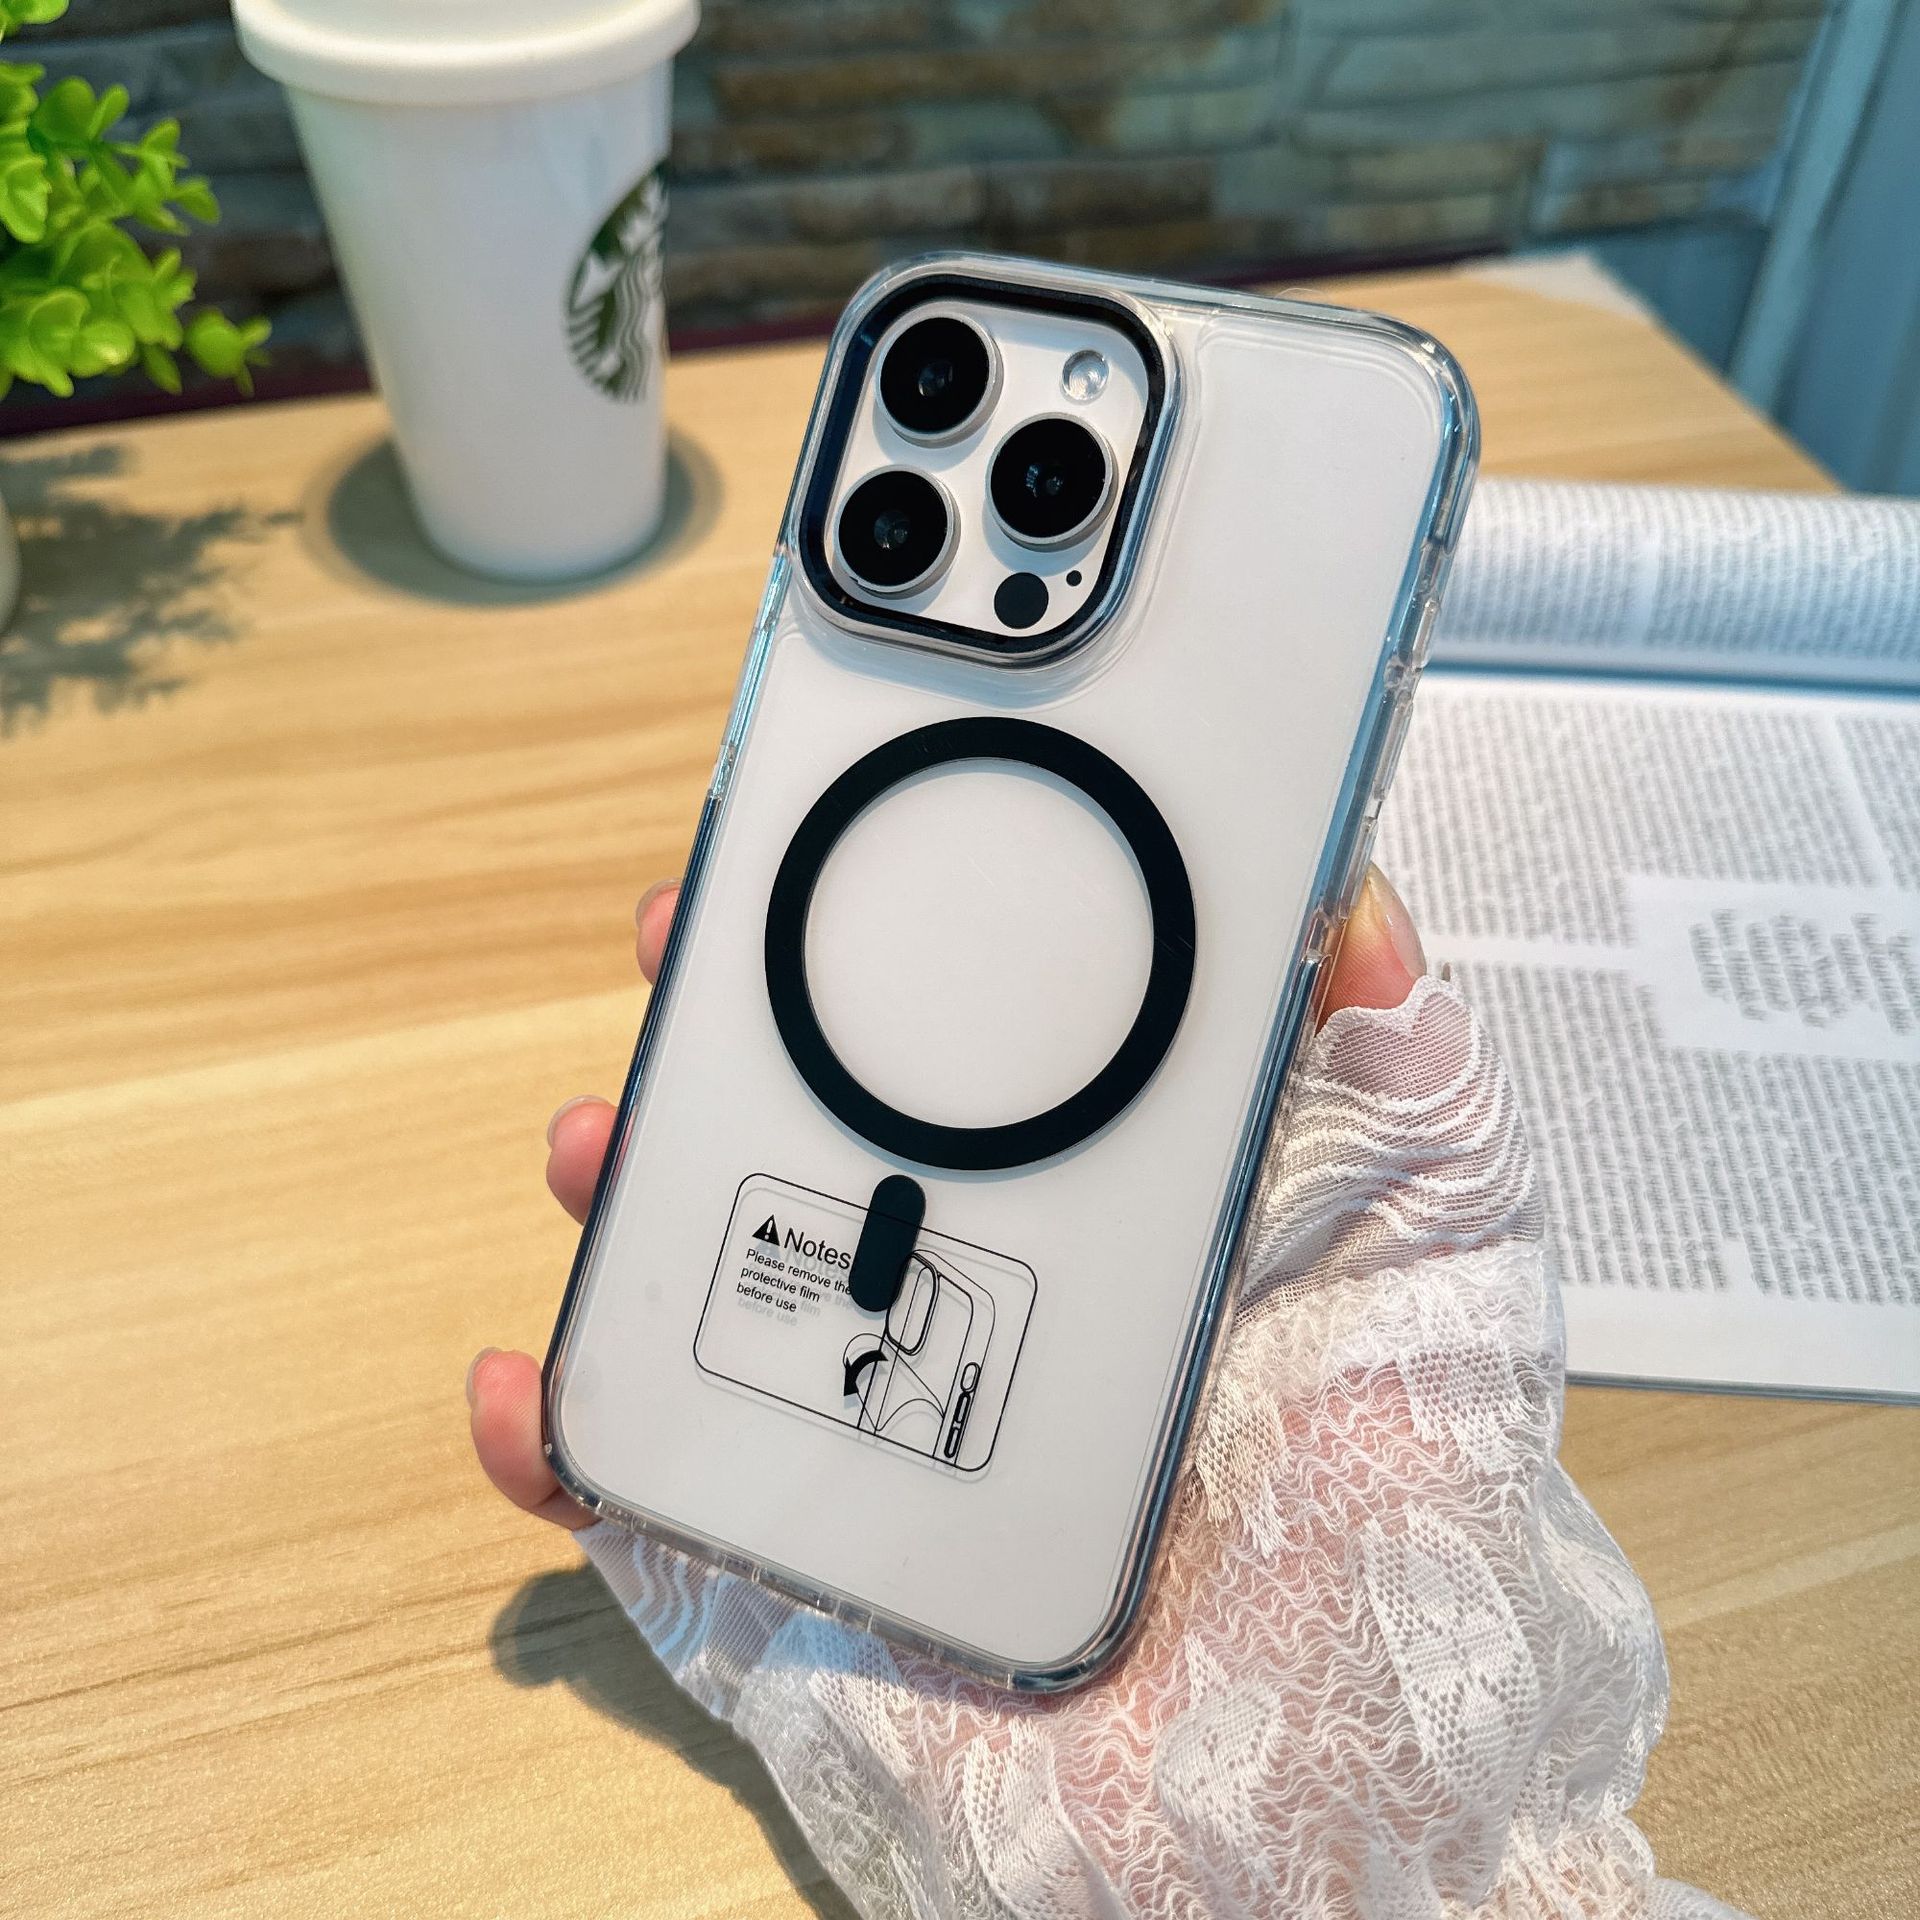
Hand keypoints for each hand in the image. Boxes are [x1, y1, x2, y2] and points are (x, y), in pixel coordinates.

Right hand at [467, 868, 1428, 1527]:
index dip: (874, 935)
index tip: (818, 840)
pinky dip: (562, 1441)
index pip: (958, 1042)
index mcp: (1095, 1211)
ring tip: (605, 1142)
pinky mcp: (805, 1568)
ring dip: (626, 1195)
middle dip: (724, 1031)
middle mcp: (970, 1298)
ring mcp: (870, 1428)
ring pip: (702, 1285)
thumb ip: (1402, 1068)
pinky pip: (646, 1499)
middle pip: (805, 1134)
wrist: (1357, 1806)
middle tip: (684, 949)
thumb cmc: (1412, 1522)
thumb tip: (1340, 893)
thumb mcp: (1442, 1247)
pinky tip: (530, 1381)